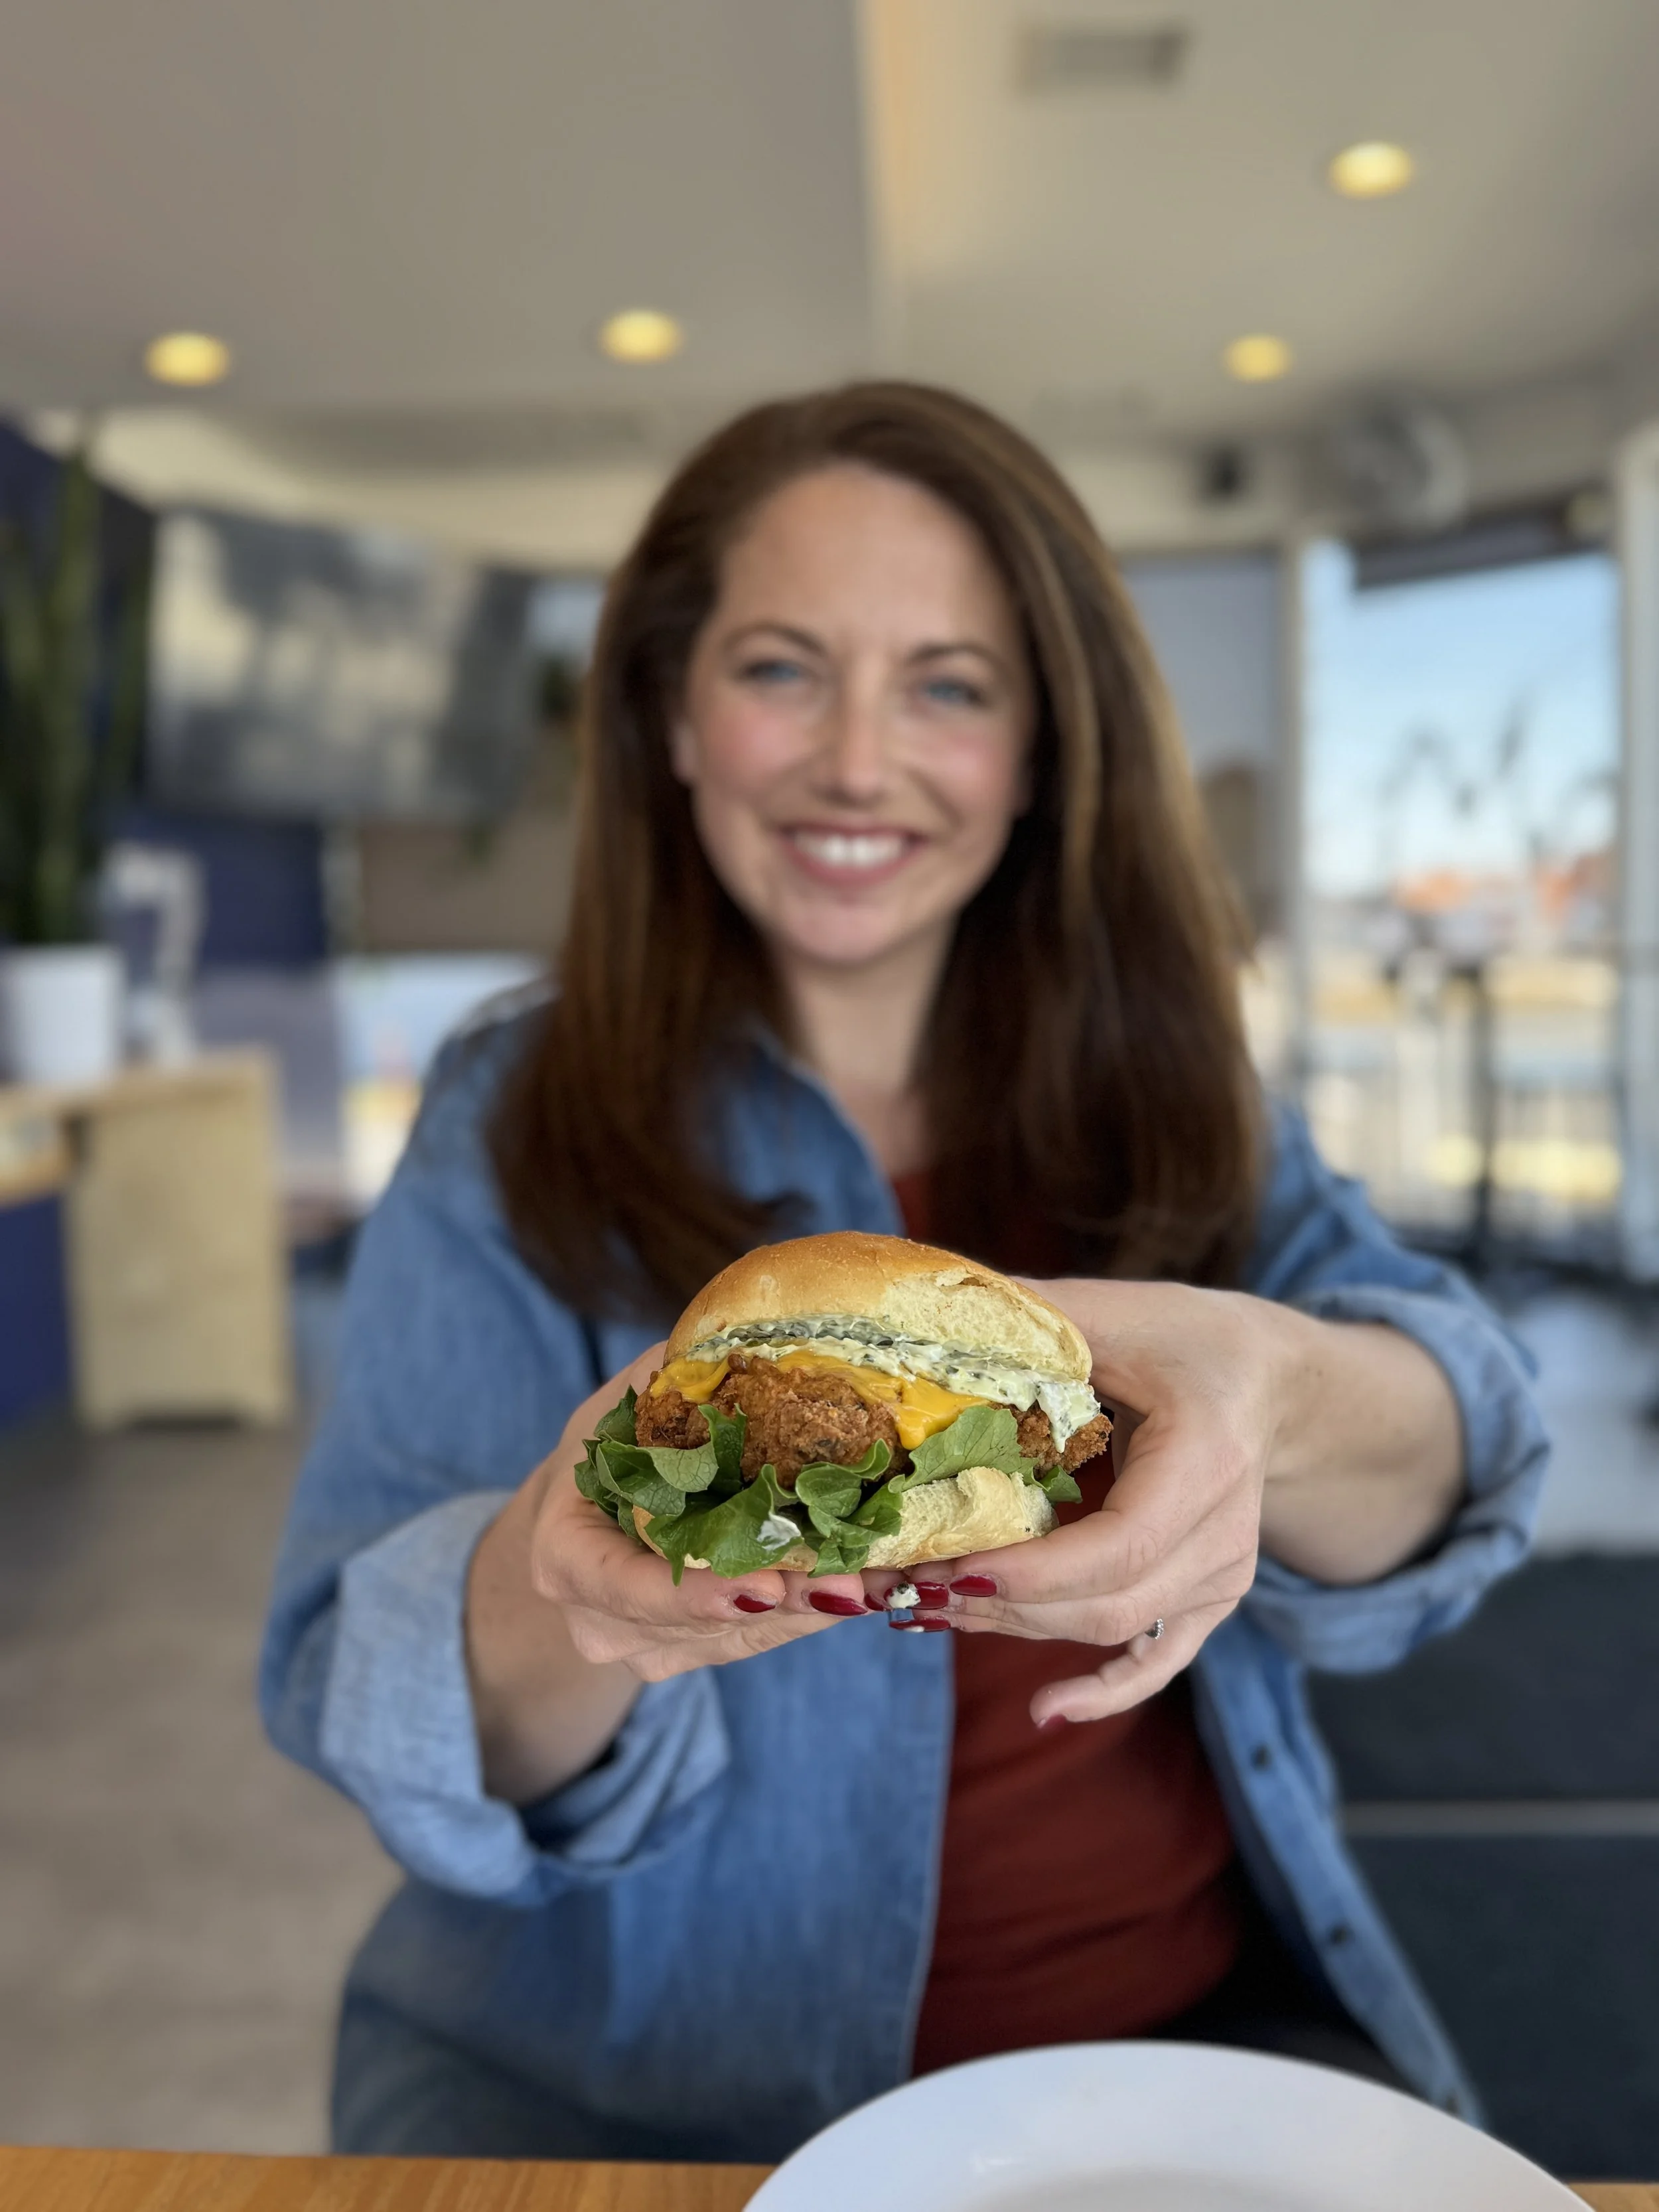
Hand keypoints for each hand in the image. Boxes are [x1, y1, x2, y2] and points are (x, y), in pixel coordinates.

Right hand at [469, 1344, 879, 1801]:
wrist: (582, 1522)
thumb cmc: (601, 1453)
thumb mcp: (614, 1407)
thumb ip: (666, 1384)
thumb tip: (739, 1346)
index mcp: (565, 1559)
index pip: (624, 1587)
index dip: (696, 1593)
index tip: (767, 1585)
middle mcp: (603, 1622)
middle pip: (705, 1621)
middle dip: (789, 1601)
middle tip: (860, 1582)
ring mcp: (652, 1649)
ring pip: (747, 1635)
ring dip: (822, 1606)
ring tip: (891, 1580)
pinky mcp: (703, 1654)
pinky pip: (767, 1635)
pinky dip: (822, 1606)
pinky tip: (883, 1583)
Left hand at [878, 1281, 1282, 1726]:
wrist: (1266, 1380)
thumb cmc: (1183, 1338)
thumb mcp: (1114, 1313)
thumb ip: (1027, 1318)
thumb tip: (921, 1318)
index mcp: (1206, 1459)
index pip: (1122, 1544)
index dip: (1034, 1570)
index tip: (949, 1565)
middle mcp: (1225, 1532)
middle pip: (1108, 1602)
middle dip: (1002, 1601)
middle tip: (907, 1583)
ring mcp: (1222, 1575)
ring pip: (1112, 1628)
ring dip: (1016, 1625)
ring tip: (926, 1606)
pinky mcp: (1210, 1598)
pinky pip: (1158, 1661)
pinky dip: (1103, 1693)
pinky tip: (1044, 1712)